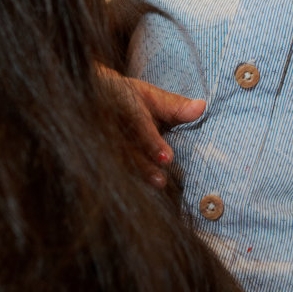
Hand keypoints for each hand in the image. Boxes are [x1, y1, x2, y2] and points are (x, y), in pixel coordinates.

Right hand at [95, 65, 203, 186]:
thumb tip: (202, 107)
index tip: (168, 158)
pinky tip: (142, 196)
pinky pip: (113, 171)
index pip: (139, 125)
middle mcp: (111, 126)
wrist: (90, 96)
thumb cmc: (127, 97)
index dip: (153, 143)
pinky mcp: (98, 156)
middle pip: (127, 150)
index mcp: (125, 107)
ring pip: (119, 162)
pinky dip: (127, 182)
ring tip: (156, 186)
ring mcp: (102, 142)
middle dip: (143, 166)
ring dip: (137, 176)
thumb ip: (175, 105)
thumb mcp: (150, 95)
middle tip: (161, 181)